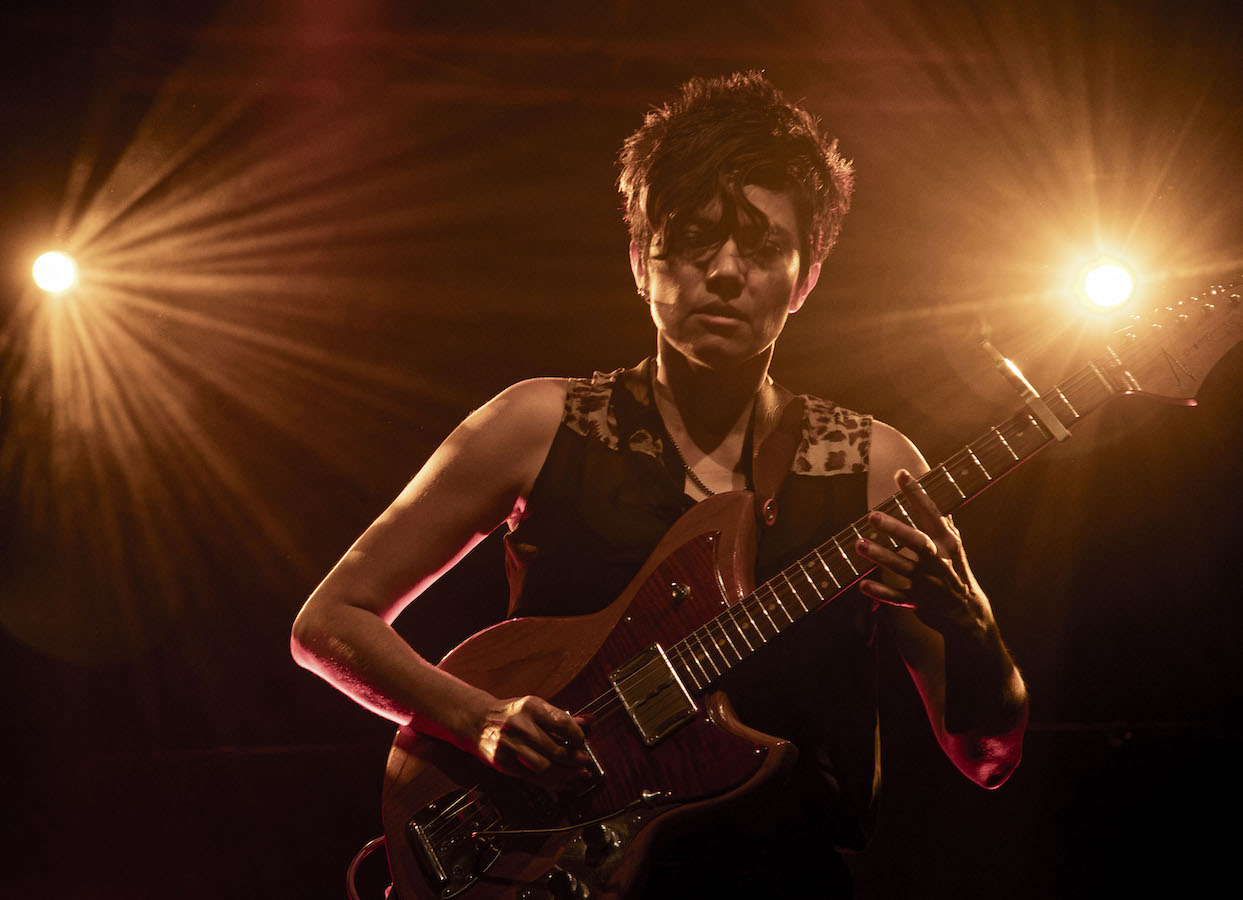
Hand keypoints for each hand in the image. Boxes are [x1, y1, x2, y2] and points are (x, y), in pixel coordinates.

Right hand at [473, 695, 595, 791]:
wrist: (477, 720)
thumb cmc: (511, 714)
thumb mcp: (534, 707)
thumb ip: (561, 717)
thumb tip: (590, 722)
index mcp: (531, 707)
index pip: (563, 723)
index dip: (578, 736)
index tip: (583, 741)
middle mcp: (520, 725)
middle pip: (556, 748)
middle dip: (575, 758)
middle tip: (584, 761)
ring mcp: (510, 746)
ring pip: (545, 766)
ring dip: (566, 773)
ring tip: (577, 773)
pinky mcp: (504, 763)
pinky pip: (532, 777)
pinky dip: (551, 781)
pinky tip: (562, 780)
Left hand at [856, 469, 983, 633]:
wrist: (968, 614)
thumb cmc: (957, 573)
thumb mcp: (954, 548)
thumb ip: (944, 525)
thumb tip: (939, 501)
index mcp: (946, 542)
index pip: (931, 513)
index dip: (916, 493)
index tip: (900, 474)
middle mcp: (937, 559)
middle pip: (915, 541)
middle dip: (894, 528)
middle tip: (872, 515)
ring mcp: (927, 582)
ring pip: (901, 567)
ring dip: (880, 556)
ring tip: (859, 544)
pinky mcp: (917, 601)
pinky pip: (896, 597)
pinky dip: (880, 593)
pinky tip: (862, 584)